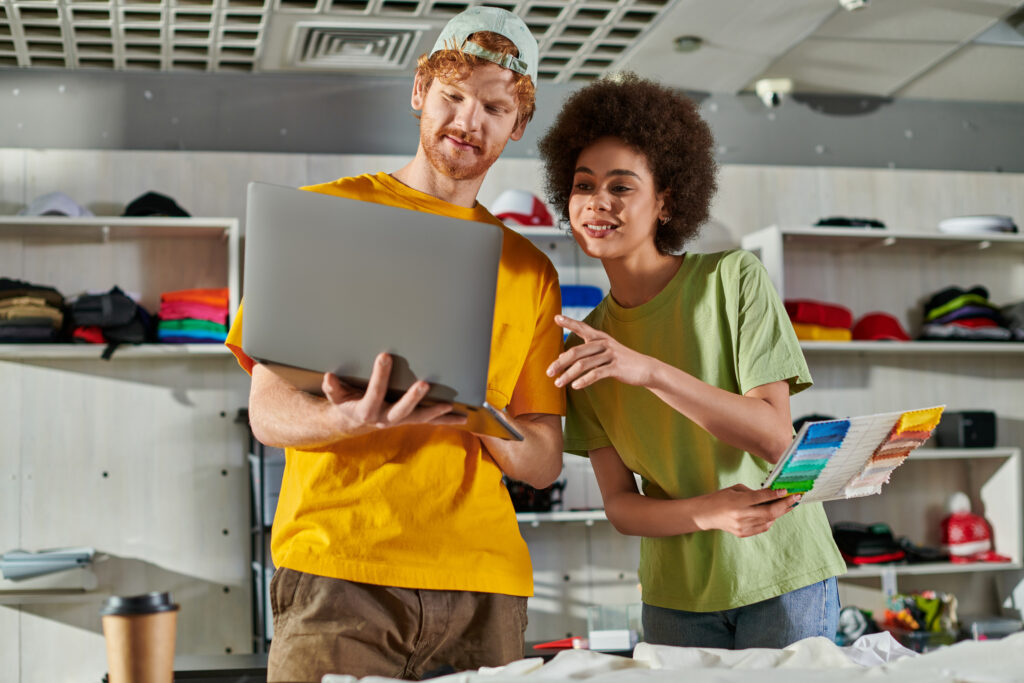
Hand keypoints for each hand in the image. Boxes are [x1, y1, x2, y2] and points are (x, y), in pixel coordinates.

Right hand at [321, 352, 465, 434]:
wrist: (352, 423)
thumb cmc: (346, 404)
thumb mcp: (336, 397)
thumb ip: (333, 388)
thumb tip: (328, 377)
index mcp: (367, 410)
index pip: (374, 391)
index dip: (380, 375)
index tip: (385, 355)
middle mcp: (385, 419)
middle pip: (401, 410)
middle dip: (413, 398)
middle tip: (424, 384)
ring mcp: (400, 421)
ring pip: (420, 418)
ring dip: (436, 412)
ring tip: (451, 405)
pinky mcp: (410, 421)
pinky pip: (429, 421)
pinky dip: (446, 419)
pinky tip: (463, 416)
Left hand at [547, 315, 655, 389]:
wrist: (645, 368)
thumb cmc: (620, 361)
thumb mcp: (603, 353)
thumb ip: (585, 353)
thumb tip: (561, 358)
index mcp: (600, 337)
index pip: (582, 328)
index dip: (569, 322)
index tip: (556, 318)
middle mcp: (604, 343)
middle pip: (576, 351)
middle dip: (560, 363)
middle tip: (548, 372)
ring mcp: (611, 354)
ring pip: (583, 364)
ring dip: (568, 375)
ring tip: (558, 383)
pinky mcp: (616, 367)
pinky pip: (596, 374)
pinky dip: (584, 380)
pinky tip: (575, 386)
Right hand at [693, 484, 798, 537]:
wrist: (705, 515)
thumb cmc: (720, 498)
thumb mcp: (735, 489)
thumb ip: (753, 492)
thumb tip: (772, 494)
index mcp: (737, 501)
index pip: (760, 498)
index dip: (775, 494)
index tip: (787, 491)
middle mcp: (741, 515)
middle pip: (769, 512)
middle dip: (785, 505)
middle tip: (795, 498)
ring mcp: (742, 526)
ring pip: (768, 521)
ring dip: (780, 513)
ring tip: (788, 505)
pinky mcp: (743, 533)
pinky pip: (763, 527)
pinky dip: (770, 520)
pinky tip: (774, 514)